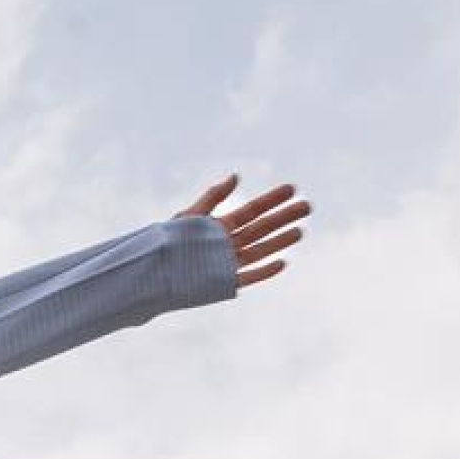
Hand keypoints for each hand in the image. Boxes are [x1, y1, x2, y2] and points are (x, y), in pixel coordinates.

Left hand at [175, 174, 310, 288]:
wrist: (151, 271)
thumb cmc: (167, 243)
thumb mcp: (190, 216)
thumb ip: (213, 197)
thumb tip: (236, 177)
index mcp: (220, 227)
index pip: (252, 210)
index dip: (271, 200)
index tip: (292, 189)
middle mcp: (227, 244)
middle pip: (261, 228)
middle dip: (284, 217)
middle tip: (307, 206)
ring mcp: (227, 263)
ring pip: (260, 250)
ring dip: (280, 241)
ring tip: (300, 231)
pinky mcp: (223, 281)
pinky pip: (248, 277)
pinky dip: (265, 271)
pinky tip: (282, 263)